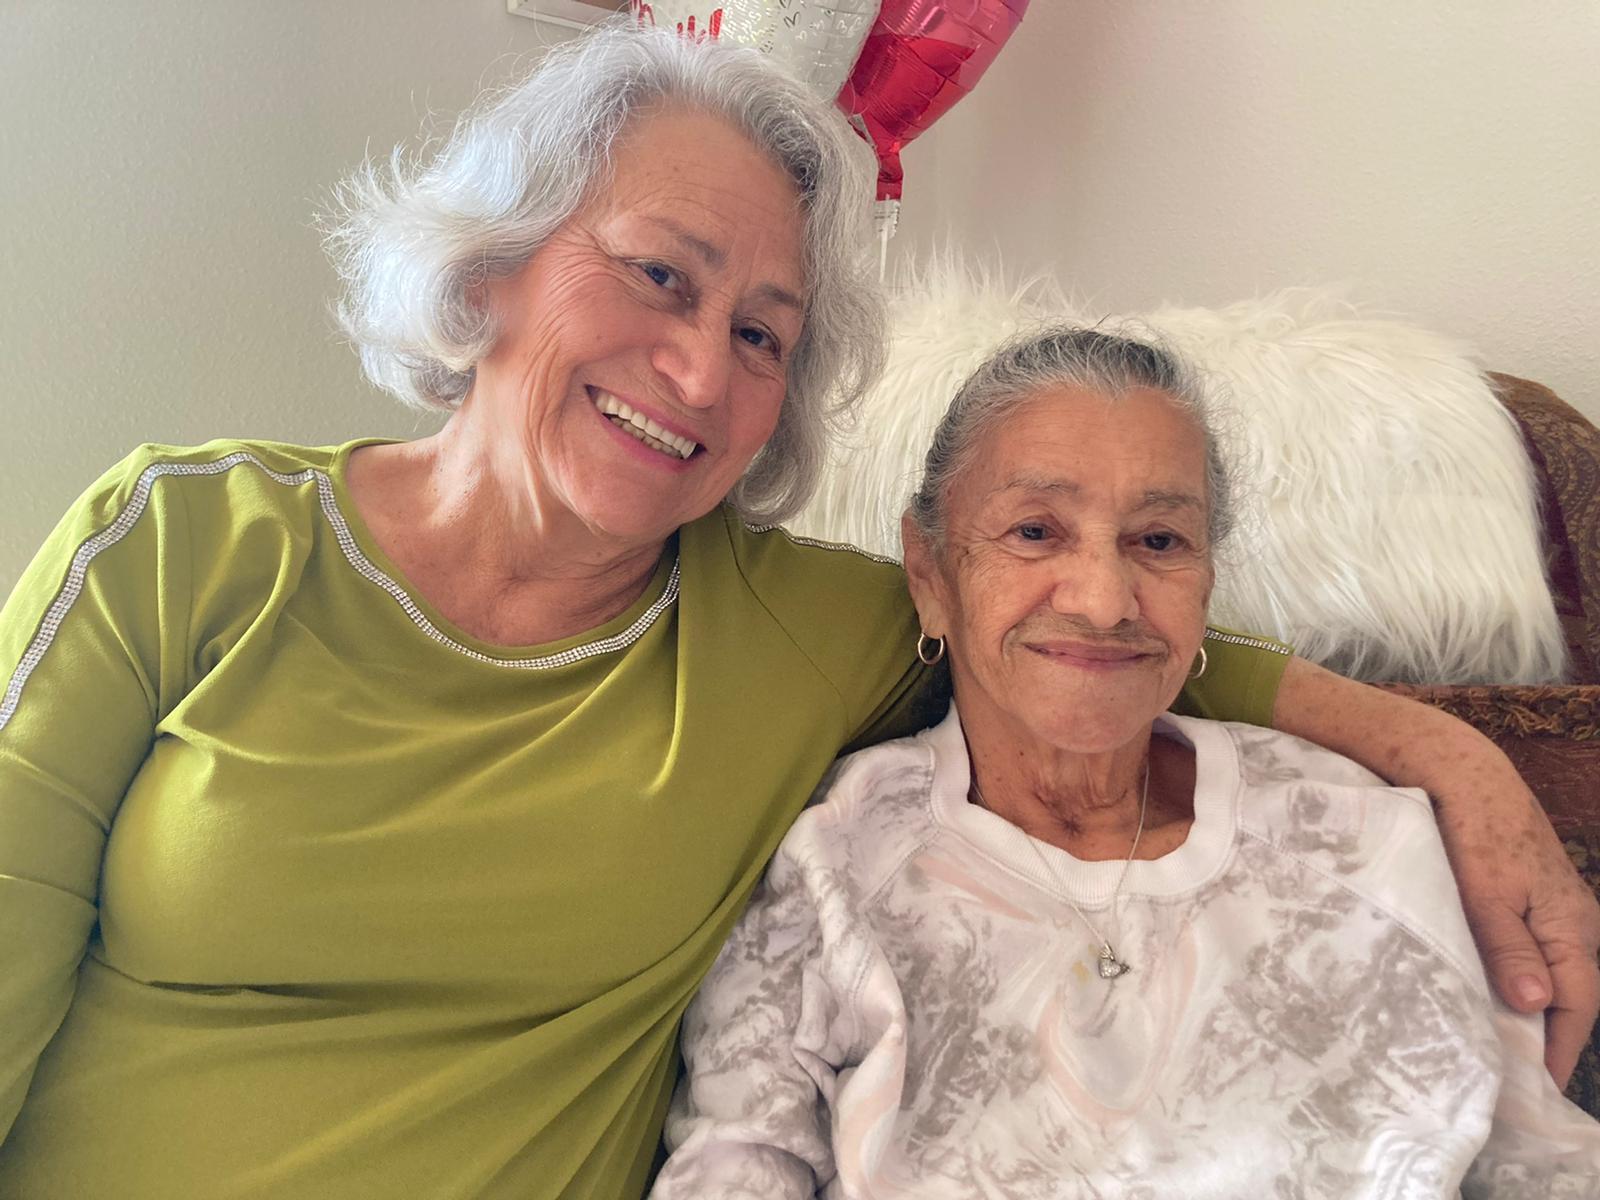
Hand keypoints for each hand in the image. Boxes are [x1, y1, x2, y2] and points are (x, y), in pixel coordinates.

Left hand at [1272, 657, 1599, 1085]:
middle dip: (1543, 1038)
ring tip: (1492, 1050)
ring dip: (1525, 1010)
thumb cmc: (1472, 829)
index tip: (1534, 1091)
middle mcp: (1572, 921)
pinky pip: (1528, 950)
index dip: (1557, 1050)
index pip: (1578, 1006)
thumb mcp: (1485, 893)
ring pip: (1546, 973)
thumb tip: (1537, 1006)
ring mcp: (1550, 908)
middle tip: (1507, 1082)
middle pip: (1567, 995)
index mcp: (1572, 926)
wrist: (1459, 768)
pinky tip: (1483, 995)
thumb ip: (1509, 948)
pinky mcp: (1524, 896)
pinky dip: (1512, 977)